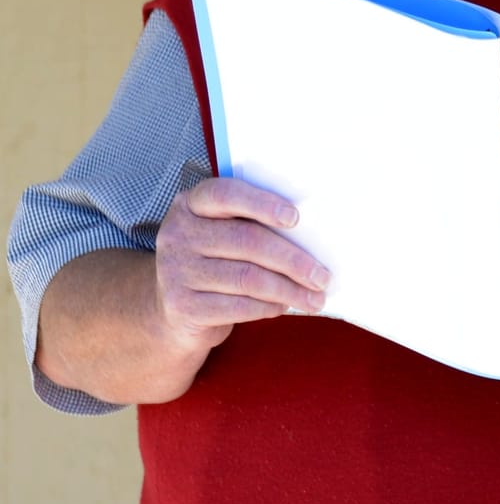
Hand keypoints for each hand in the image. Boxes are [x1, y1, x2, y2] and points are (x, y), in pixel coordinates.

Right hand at [152, 177, 328, 358]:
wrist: (172, 309)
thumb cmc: (214, 262)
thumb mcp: (223, 234)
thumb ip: (253, 225)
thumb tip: (314, 236)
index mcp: (191, 205)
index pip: (225, 194)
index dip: (262, 204)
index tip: (295, 218)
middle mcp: (178, 234)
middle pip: (248, 241)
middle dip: (293, 260)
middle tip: (322, 276)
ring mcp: (176, 270)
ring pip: (248, 278)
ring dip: (290, 290)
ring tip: (315, 297)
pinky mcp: (183, 305)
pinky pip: (239, 306)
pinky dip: (269, 307)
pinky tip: (284, 306)